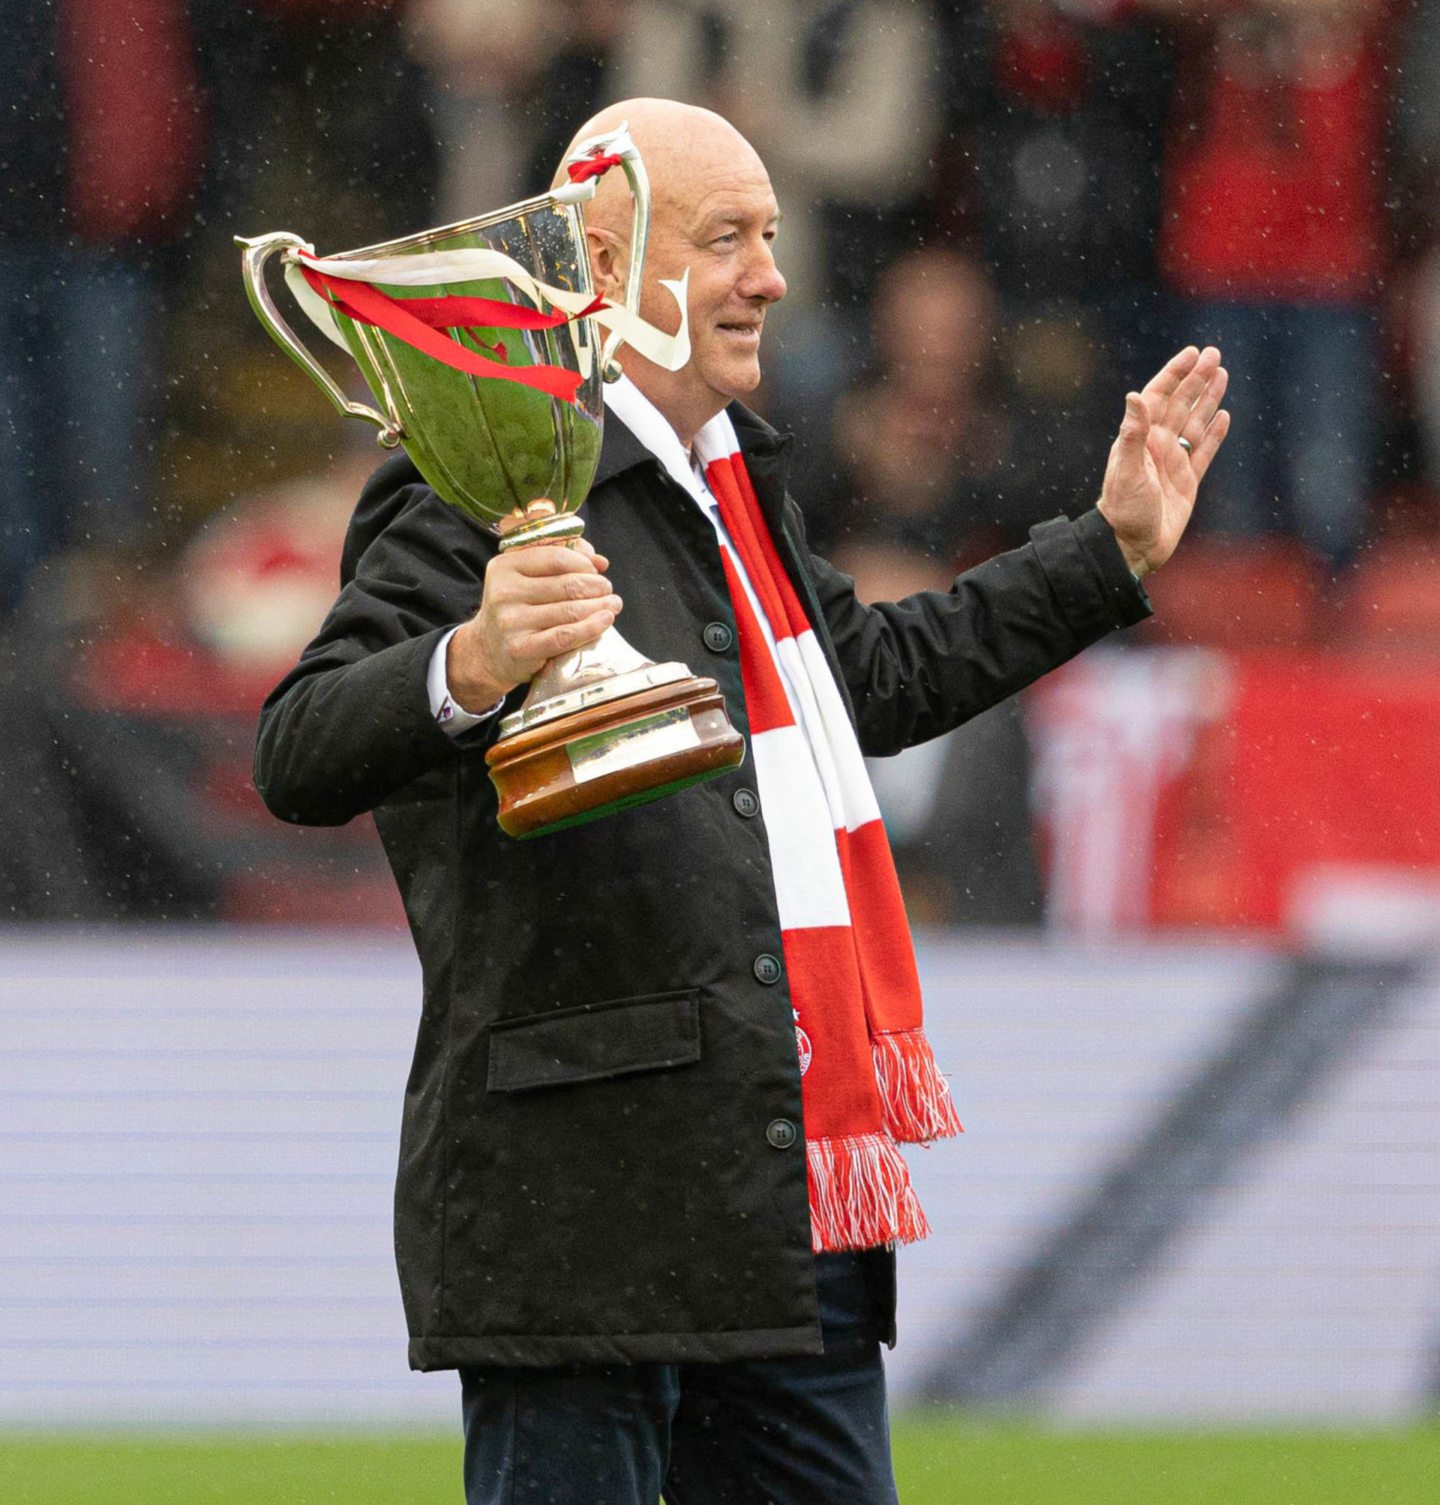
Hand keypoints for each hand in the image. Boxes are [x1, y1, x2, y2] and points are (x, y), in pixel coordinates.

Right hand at [446, 529, 621, 712]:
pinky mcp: (521, 649)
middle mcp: (504, 592)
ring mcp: (511, 622)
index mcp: (505, 566)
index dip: (584, 563)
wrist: (487, 651)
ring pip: (569, 610)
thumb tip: (599, 561)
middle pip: (566, 585)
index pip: (556, 557)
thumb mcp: (526, 578)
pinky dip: (591, 628)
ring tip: (613, 605)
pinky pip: (565, 636)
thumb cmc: (516, 609)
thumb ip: (560, 562)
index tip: (597, 571)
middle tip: (608, 590)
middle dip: (596, 586)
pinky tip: (605, 621)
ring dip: (599, 606)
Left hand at [1097, 345, 1229, 577]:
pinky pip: (1204, 451)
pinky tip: (1224, 415)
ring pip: (1196, 423)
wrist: (1131, 547)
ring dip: (1208, 399)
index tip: (1192, 353)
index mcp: (1141, 440)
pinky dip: (1215, 434)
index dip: (1174, 374)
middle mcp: (1157, 447)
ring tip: (1222, 374)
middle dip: (1197, 379)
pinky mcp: (1187, 481)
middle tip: (1214, 354)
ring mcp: (1173, 462)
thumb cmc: (1123, 511)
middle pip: (1181, 404)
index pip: (1159, 397)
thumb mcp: (1126, 471)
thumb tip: (1134, 396)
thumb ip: (1132, 434)